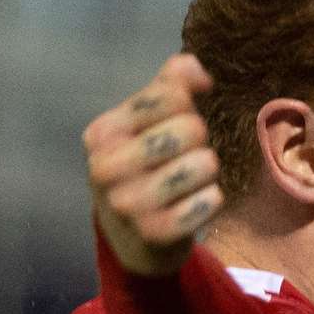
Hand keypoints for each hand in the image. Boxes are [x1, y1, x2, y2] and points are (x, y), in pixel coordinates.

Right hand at [84, 54, 220, 276]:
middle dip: (199, 141)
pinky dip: (211, 199)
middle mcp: (106, 168)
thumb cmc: (143, 169)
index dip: (187, 105)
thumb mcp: (142, 124)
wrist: (131, 240)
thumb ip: (168, 85)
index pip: (169, 94)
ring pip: (204, 163)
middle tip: (182, 158)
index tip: (176, 123)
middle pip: (190, 128)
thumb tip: (199, 73)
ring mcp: (127, 204)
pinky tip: (191, 206)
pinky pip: (210, 200)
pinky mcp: (155, 233)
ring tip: (187, 182)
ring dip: (206, 171)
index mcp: (101, 133)